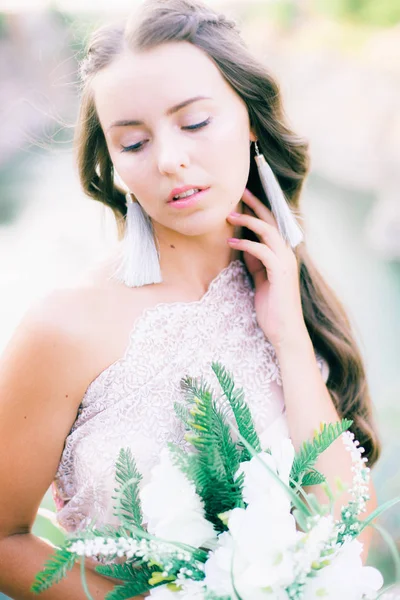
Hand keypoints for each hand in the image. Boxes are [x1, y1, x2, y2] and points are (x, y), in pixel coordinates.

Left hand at [226, 188, 306, 349]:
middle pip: (272, 220)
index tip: (243, 195)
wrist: (284, 331)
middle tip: (239, 191)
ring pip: (268, 231)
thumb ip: (254, 259)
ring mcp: (286, 261)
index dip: (259, 208)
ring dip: (248, 220)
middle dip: (256, 203)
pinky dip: (246, 244)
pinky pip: (262, 250)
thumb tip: (241, 242)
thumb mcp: (259, 277)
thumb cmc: (271, 306)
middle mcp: (287, 253)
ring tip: (229, 214)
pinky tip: (231, 242)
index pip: (272, 223)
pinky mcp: (281, 272)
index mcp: (282, 253)